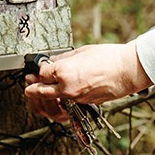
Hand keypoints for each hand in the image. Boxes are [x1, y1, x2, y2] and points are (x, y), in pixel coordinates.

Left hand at [24, 41, 151, 118]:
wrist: (126, 71)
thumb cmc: (109, 58)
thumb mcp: (82, 51)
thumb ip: (64, 58)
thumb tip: (54, 61)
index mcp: (64, 71)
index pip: (41, 74)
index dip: (39, 69)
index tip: (40, 67)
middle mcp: (66, 87)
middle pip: (40, 91)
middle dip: (32, 87)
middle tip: (28, 83)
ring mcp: (75, 98)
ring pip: (53, 100)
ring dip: (45, 97)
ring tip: (41, 91)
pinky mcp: (84, 104)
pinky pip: (67, 102)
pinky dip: (61, 98)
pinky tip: (62, 91)